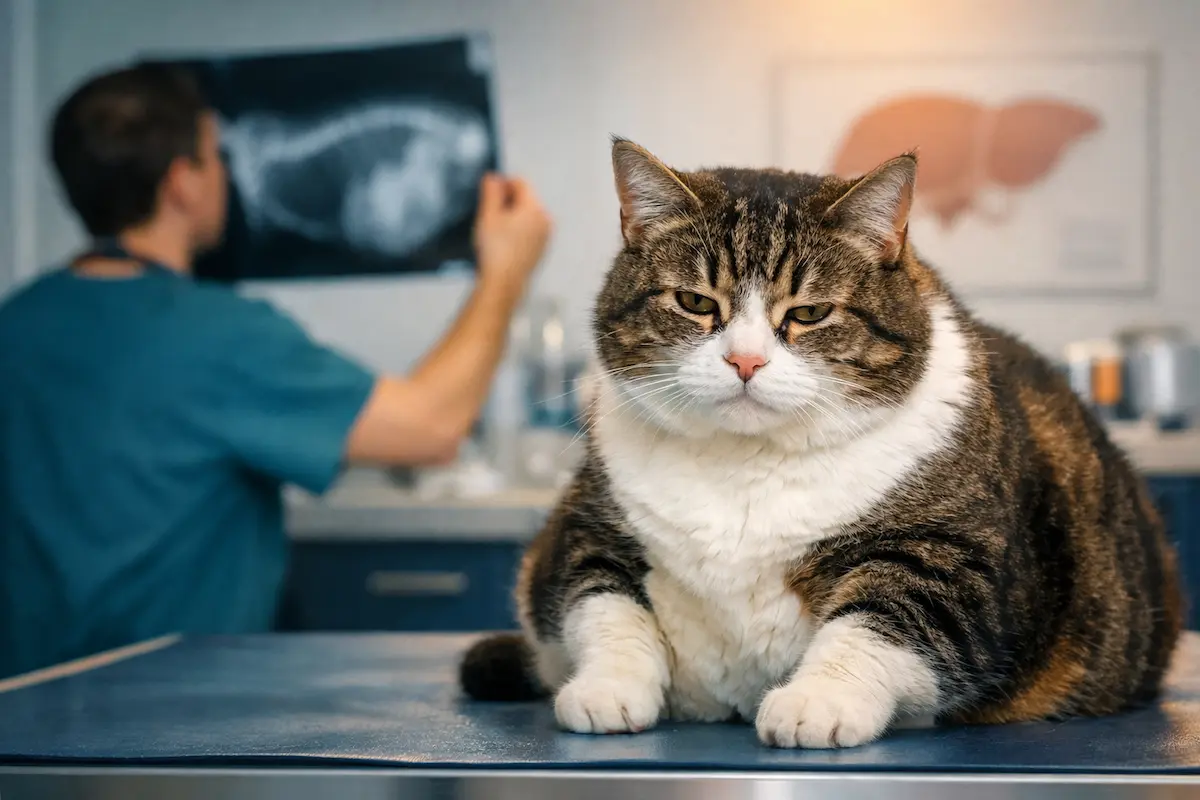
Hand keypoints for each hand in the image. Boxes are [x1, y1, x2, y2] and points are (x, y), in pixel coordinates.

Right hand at [472, 173, 551, 299]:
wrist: (504, 283)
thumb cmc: (494, 249)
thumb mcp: (488, 215)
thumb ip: (491, 191)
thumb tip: (493, 177)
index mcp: (534, 208)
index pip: (520, 183)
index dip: (502, 184)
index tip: (487, 195)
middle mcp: (545, 219)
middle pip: (526, 198)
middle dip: (508, 201)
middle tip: (489, 214)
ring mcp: (546, 235)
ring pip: (528, 214)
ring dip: (513, 215)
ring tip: (496, 230)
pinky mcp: (542, 249)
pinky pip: (530, 230)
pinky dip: (519, 229)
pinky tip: (505, 242)